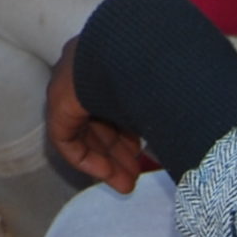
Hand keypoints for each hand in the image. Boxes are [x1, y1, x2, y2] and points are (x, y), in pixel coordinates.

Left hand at [45, 37, 146, 193]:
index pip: (118, 104)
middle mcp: (89, 72)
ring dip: (106, 160)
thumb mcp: (160, 96)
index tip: (145, 154)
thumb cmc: (153, 70)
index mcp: (112, 64)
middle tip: (136, 176)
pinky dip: (85, 157)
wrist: (125, 52)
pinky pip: (67, 136)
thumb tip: (178, 131)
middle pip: (102, 120)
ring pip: (86, 131)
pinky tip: (105, 175)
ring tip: (126, 184)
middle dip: (119, 152)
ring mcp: (70, 84)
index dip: (131, 133)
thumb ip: (158, 112)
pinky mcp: (57, 101)